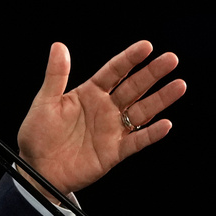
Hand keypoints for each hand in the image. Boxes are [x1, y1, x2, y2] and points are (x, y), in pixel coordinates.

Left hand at [18, 41, 185, 195]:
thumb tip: (59, 46)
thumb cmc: (38, 133)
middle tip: (171, 59)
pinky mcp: (114, 152)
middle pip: (133, 87)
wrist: (36, 168)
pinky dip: (151, 134)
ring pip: (141, 111)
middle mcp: (104, 109)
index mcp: (88, 93)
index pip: (113, 72)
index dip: (129, 59)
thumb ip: (56, 75)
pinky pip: (137, 141)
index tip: (146, 46)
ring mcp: (111, 129)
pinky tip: (165, 124)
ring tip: (179, 85)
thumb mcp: (44, 102)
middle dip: (152, 74)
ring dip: (160, 99)